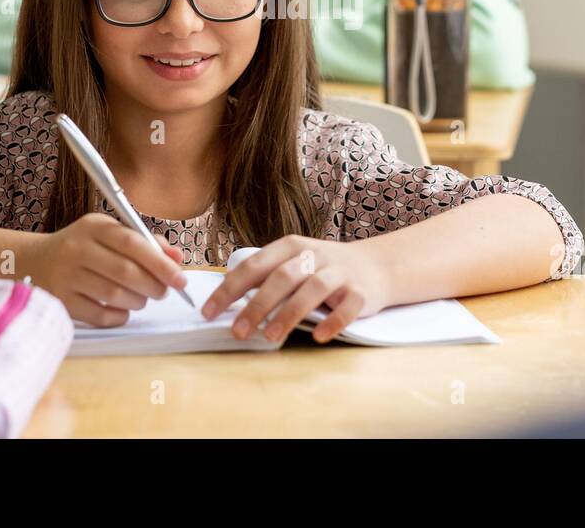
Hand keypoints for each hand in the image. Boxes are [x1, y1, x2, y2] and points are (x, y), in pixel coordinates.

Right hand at [30, 213, 185, 326]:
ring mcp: (66, 276)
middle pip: (126, 271)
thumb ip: (145, 243)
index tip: (180, 279)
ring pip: (115, 295)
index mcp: (93, 226)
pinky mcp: (61, 301)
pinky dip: (120, 316)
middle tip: (163, 292)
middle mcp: (76, 249)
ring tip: (142, 298)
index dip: (161, 263)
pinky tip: (123, 310)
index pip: (134, 243)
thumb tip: (177, 259)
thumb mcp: (108, 234)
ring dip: (138, 301)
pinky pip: (100, 316)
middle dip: (154, 286)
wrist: (32, 262)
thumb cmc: (81, 248)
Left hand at [200, 237, 389, 343]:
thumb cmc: (323, 269)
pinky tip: (319, 336)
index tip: (209, 312)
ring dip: (289, 313)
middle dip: (257, 304)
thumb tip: (225, 304)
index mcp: (290, 247)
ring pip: (313, 289)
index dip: (229, 289)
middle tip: (238, 331)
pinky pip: (348, 306)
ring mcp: (339, 272)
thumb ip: (265, 278)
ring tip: (271, 336)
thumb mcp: (294, 263)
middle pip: (281, 277)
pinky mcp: (361, 291)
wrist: (375, 266)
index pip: (253, 266)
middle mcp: (314, 255)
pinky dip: (333, 321)